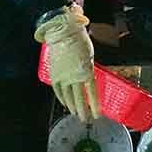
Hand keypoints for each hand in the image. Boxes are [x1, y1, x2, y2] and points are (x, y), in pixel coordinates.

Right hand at [35, 5, 100, 121]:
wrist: (63, 32)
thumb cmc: (80, 41)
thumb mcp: (90, 56)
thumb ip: (89, 69)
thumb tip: (89, 80)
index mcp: (87, 71)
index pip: (92, 93)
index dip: (95, 106)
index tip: (97, 115)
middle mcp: (74, 77)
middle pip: (79, 99)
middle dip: (83, 111)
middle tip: (86, 119)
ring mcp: (63, 77)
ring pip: (68, 97)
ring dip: (72, 107)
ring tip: (75, 113)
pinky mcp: (54, 75)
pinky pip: (58, 91)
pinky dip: (62, 98)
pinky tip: (65, 104)